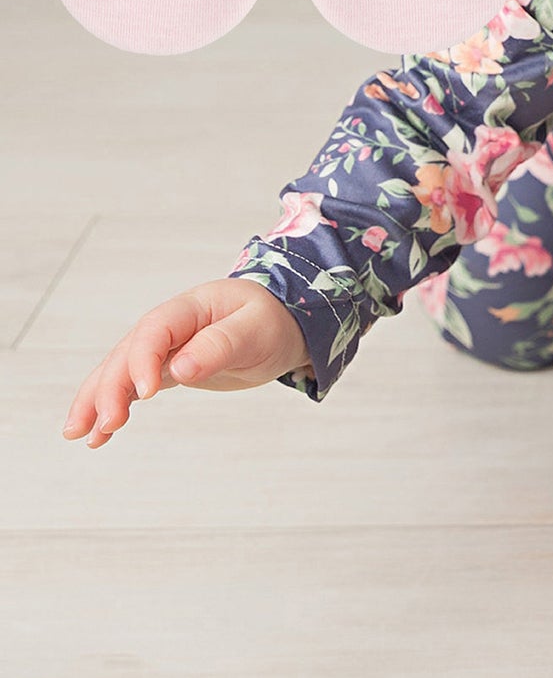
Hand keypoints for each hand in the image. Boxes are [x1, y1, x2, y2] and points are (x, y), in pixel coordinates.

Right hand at [61, 278, 310, 448]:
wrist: (285, 324)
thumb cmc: (273, 321)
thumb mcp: (257, 330)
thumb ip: (221, 345)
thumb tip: (181, 368)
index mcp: (192, 306)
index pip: (155, 329)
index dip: (144, 359)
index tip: (146, 394)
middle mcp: (171, 324)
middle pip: (129, 353)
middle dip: (111, 388)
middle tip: (105, 426)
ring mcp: (166, 346)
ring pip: (120, 370)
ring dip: (97, 400)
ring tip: (79, 434)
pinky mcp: (168, 367)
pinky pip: (132, 386)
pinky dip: (113, 406)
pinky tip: (97, 436)